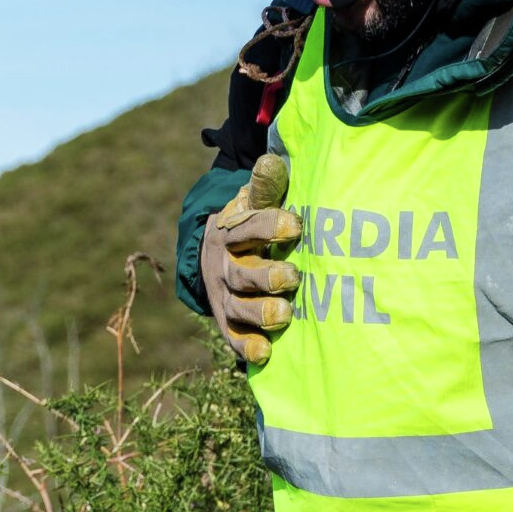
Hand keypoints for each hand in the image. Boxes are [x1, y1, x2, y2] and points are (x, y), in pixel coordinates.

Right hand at [198, 154, 301, 364]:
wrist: (216, 254)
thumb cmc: (250, 225)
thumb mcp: (254, 202)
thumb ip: (266, 187)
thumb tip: (271, 159)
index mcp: (232, 232)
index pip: (248, 228)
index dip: (270, 226)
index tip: (296, 224)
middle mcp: (225, 266)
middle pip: (240, 274)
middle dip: (265, 277)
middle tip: (292, 277)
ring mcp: (225, 296)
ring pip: (237, 307)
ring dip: (259, 312)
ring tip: (284, 313)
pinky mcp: (229, 321)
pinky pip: (233, 336)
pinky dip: (246, 345)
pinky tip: (265, 352)